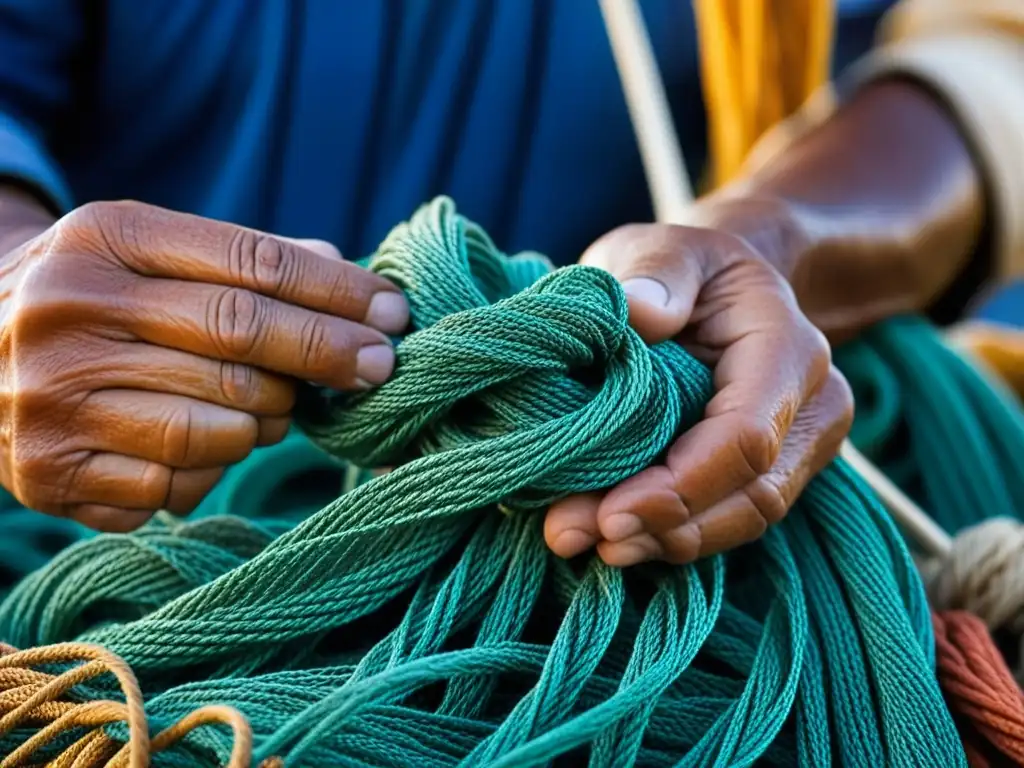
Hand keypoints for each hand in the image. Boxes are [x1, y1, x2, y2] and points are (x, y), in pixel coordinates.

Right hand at [0, 199, 407, 530]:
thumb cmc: (103, 300)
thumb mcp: (157, 254)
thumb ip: (252, 264)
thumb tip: (353, 283)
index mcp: (105, 238)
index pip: (252, 264)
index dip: (337, 293)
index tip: (394, 315)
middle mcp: (67, 311)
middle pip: (240, 338)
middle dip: (328, 355)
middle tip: (380, 367)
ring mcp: (50, 398)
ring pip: (219, 422)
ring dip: (269, 419)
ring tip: (273, 406)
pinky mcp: (49, 473)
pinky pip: (177, 486)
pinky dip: (212, 471)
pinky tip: (205, 446)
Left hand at [544, 198, 852, 565]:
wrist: (719, 291)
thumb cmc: (684, 267)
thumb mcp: (661, 247)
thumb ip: (656, 271)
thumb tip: (641, 313)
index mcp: (786, 347)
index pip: (746, 438)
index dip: (680, 486)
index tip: (607, 512)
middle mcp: (811, 405)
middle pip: (751, 494)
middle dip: (662, 526)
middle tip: (570, 533)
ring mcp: (799, 446)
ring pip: (743, 518)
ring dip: (662, 540)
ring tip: (579, 538)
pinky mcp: (769, 472)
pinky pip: (726, 518)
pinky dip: (669, 534)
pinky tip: (610, 535)